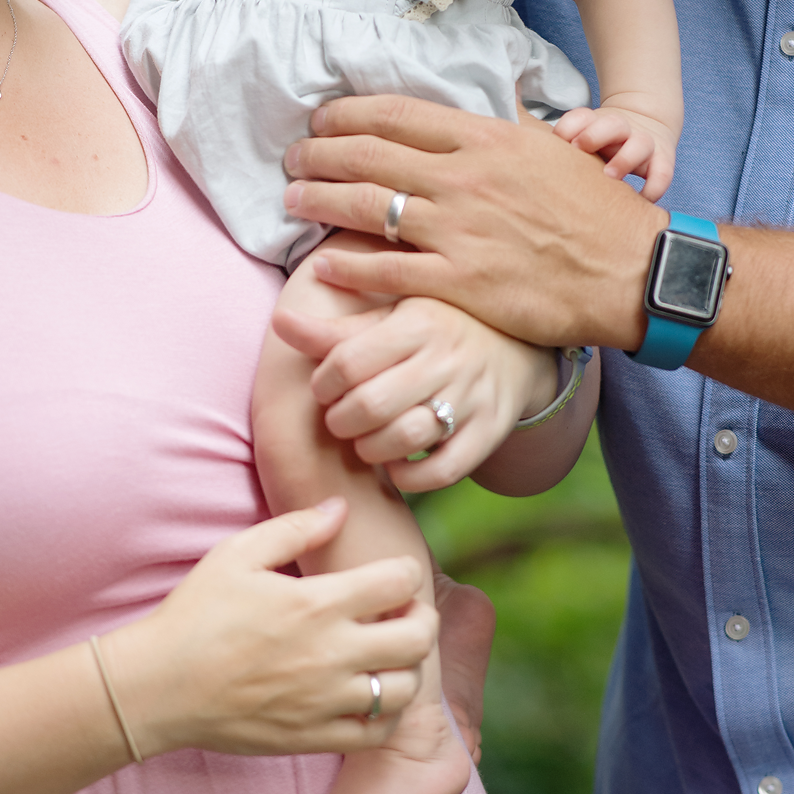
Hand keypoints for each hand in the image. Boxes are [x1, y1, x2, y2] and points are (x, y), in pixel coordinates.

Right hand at [107, 498, 437, 757]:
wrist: (158, 686)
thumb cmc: (195, 614)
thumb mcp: (237, 554)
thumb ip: (294, 527)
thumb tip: (340, 508)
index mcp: (317, 602)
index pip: (400, 581)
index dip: (406, 572)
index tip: (392, 575)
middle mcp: (331, 653)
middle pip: (417, 637)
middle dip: (421, 619)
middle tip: (403, 614)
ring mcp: (325, 700)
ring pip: (404, 688)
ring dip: (406, 667)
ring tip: (387, 655)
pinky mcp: (313, 736)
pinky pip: (376, 732)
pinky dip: (385, 714)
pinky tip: (369, 695)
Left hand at [271, 297, 558, 492]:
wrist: (513, 347)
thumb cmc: (434, 330)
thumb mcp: (391, 318)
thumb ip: (336, 329)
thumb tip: (280, 321)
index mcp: (417, 322)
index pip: (348, 361)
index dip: (322, 384)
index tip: (323, 389)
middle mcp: (447, 358)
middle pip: (371, 404)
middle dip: (341, 421)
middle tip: (339, 420)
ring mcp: (471, 397)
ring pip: (407, 438)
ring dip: (372, 449)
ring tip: (365, 442)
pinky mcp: (489, 432)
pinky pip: (444, 470)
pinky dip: (411, 476)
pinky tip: (397, 466)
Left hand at [281, 96, 665, 346]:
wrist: (630, 271)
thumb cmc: (596, 210)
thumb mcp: (550, 149)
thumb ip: (504, 129)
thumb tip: (485, 99)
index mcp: (485, 139)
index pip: (396, 115)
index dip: (346, 115)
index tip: (321, 120)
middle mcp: (464, 178)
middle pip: (368, 156)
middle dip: (319, 155)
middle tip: (293, 159)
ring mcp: (459, 231)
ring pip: (366, 208)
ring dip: (319, 201)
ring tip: (293, 200)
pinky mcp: (460, 282)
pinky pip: (386, 270)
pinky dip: (347, 266)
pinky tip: (322, 262)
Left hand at [552, 101, 676, 200]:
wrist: (647, 125)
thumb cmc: (602, 142)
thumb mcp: (582, 137)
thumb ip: (558, 146)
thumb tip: (522, 151)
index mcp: (596, 122)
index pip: (581, 117)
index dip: (569, 126)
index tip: (557, 140)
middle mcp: (621, 129)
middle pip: (611, 124)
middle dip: (594, 135)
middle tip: (579, 149)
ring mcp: (644, 142)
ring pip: (640, 144)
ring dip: (625, 159)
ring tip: (610, 176)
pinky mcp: (663, 159)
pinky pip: (663, 173)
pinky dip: (655, 186)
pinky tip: (641, 198)